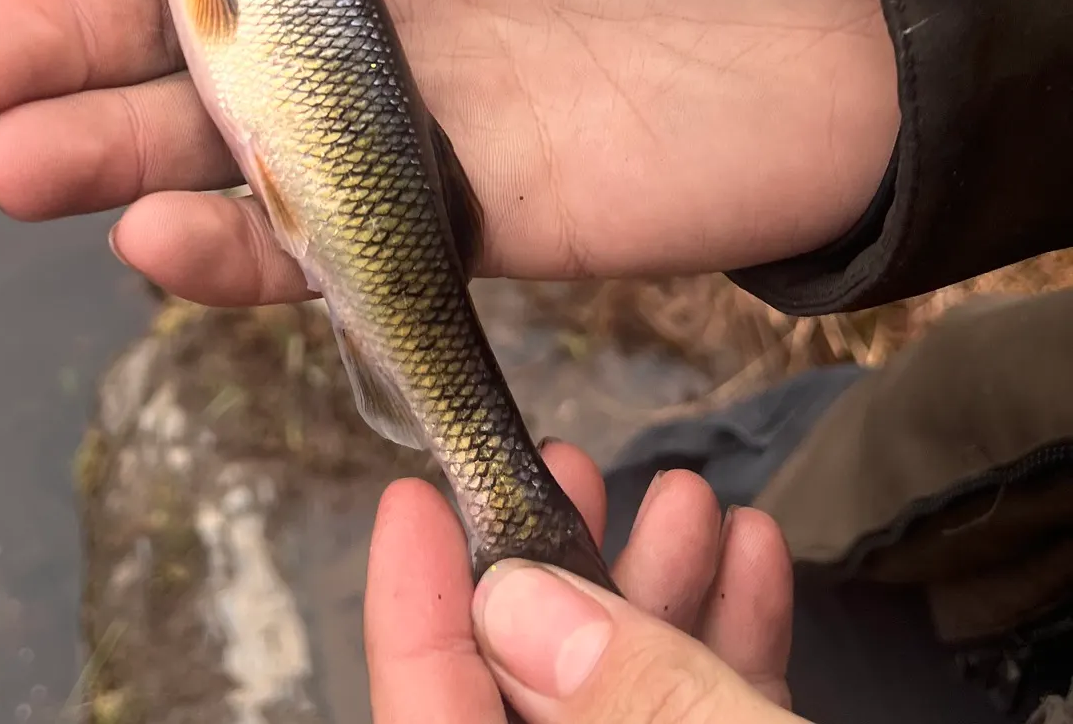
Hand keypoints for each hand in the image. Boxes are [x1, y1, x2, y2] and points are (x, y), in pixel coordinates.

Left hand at [369, 441, 795, 723]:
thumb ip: (629, 699)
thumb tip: (513, 602)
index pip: (426, 721)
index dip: (413, 611)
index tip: (413, 499)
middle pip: (527, 690)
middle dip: (552, 566)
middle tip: (574, 467)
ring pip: (624, 699)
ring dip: (656, 588)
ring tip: (689, 493)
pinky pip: (703, 722)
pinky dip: (727, 643)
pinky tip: (751, 552)